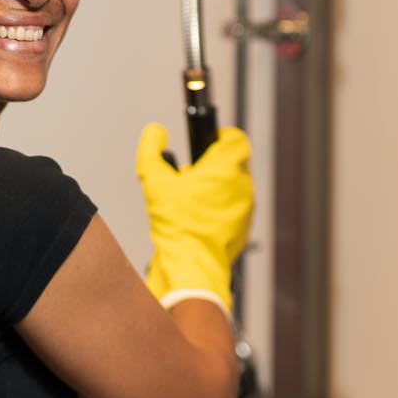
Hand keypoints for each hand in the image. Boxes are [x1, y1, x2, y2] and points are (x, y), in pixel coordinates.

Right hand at [134, 124, 252, 312]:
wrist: (192, 265)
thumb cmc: (178, 226)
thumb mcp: (154, 181)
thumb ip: (151, 150)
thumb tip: (155, 132)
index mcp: (226, 169)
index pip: (236, 139)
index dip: (222, 136)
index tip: (208, 142)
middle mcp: (243, 186)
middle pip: (234, 162)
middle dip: (214, 165)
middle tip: (192, 176)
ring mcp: (246, 208)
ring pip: (236, 186)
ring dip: (218, 187)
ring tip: (193, 199)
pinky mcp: (244, 227)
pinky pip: (236, 208)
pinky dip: (222, 207)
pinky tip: (200, 218)